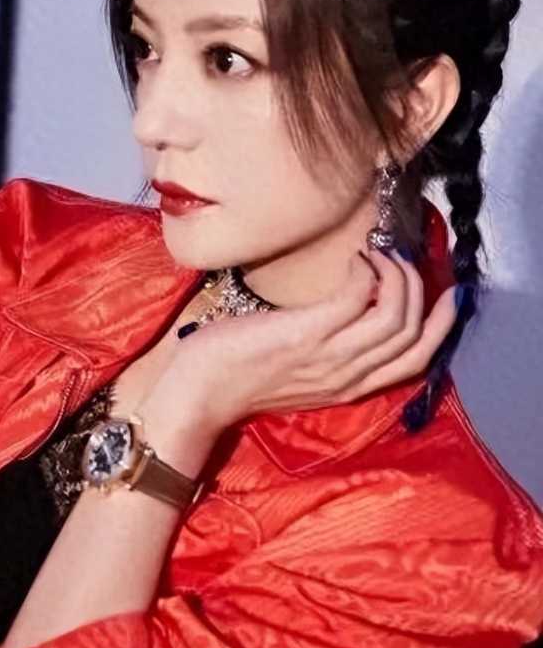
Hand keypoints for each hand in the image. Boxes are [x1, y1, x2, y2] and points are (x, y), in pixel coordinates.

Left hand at [137, 247, 458, 453]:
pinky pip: (361, 296)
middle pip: (413, 335)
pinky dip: (367, 270)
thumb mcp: (298, 366)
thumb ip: (328, 346)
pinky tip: (354, 258)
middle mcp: (348, 375)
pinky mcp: (308, 334)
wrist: (198, 392)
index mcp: (350, 386)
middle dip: (420, 288)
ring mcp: (330, 356)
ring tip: (377, 255)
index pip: (418, 361)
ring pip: (396, 316)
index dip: (441, 325)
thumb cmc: (238, 370)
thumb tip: (350, 303)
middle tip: (400, 258)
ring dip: (397, 275)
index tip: (448, 292)